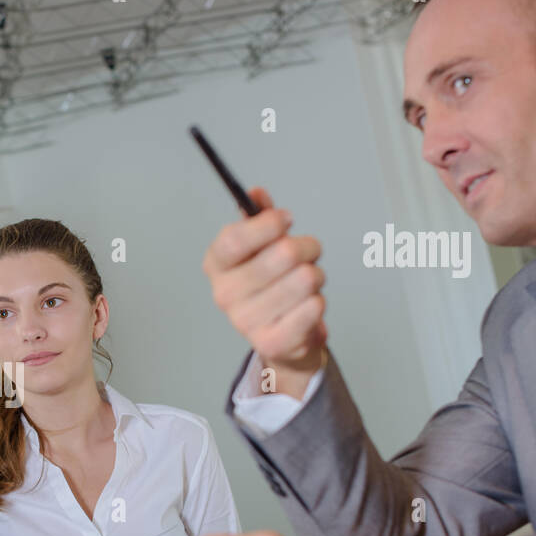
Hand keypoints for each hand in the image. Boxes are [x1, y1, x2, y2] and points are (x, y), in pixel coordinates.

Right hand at [203, 187, 328, 392]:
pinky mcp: (271, 342)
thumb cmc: (271, 285)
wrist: (281, 338)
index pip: (235, 239)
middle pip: (284, 254)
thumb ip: (258, 217)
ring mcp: (246, 321)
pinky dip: (318, 302)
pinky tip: (305, 307)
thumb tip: (255, 193)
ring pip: (306, 278)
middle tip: (306, 255)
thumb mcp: (260, 247)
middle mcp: (225, 294)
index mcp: (216, 265)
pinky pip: (314, 306)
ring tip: (304, 285)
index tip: (286, 219)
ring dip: (316, 276)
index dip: (267, 225)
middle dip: (307, 248)